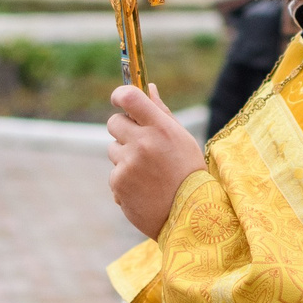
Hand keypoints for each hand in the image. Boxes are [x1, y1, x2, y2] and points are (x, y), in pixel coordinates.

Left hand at [106, 84, 205, 241]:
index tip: (118, 99)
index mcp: (160, 127)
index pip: (129, 97)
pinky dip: (124, 180)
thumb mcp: (181, 138)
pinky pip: (114, 172)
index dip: (119, 95)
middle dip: (123, 130)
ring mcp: (128, 163)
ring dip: (125, 157)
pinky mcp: (118, 183)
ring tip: (148, 173)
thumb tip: (148, 86)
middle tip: (141, 144)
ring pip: (113, 149)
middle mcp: (142, 142)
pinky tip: (143, 189)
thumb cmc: (188, 172)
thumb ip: (161, 112)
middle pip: (114, 122)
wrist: (190, 215)